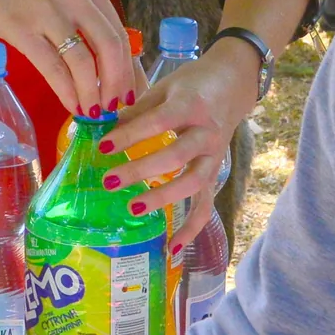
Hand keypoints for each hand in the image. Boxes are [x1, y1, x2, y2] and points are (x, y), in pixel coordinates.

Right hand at [0, 0, 141, 114]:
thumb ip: (80, 14)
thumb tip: (103, 59)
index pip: (119, 32)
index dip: (129, 68)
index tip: (131, 92)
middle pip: (110, 47)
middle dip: (116, 84)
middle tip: (115, 109)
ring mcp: (47, 10)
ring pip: (83, 61)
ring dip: (92, 93)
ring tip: (92, 112)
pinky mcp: (21, 27)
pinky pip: (53, 67)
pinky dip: (66, 91)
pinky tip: (71, 105)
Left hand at [104, 37, 256, 251]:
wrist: (233, 84)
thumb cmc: (192, 84)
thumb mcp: (164, 88)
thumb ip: (137, 110)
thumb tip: (101, 127)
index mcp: (190, 105)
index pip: (158, 122)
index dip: (131, 134)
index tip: (103, 146)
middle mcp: (206, 132)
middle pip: (176, 156)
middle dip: (141, 170)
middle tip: (109, 181)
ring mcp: (214, 156)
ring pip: (193, 183)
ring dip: (164, 198)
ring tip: (133, 208)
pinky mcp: (215, 173)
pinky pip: (206, 205)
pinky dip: (192, 229)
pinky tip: (172, 249)